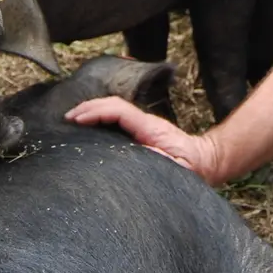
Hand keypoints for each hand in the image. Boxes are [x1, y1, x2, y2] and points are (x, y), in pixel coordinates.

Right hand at [65, 96, 226, 185]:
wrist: (206, 161)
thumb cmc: (192, 168)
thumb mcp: (179, 168)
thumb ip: (161, 162)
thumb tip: (140, 157)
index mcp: (150, 128)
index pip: (118, 111)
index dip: (96, 111)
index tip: (76, 119)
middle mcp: (144, 122)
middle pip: (112, 105)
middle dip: (88, 107)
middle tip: (66, 117)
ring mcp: (142, 125)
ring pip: (113, 109)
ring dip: (92, 110)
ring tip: (72, 119)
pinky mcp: (140, 132)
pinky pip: (116, 119)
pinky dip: (99, 119)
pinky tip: (88, 127)